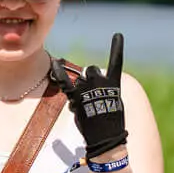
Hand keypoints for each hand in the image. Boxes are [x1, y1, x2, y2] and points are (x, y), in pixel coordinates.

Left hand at [51, 33, 129, 159]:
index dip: (117, 48)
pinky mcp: (76, 96)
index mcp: (114, 83)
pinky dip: (59, 72)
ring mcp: (88, 88)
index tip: (118, 35)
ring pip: (79, 80)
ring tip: (86, 108)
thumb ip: (103, 91)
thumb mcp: (113, 104)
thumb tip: (87, 89)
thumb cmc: (110, 124)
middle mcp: (101, 81)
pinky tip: (55, 64)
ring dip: (79, 90)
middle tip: (90, 96)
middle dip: (88, 80)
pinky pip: (65, 82)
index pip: (116, 63)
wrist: (106, 137)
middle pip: (90, 71)